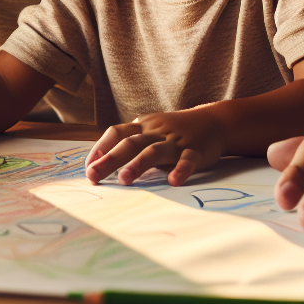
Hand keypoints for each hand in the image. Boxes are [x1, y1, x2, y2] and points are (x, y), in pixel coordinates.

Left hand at [85, 108, 227, 185]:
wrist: (215, 121)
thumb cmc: (175, 131)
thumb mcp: (151, 131)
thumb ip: (131, 144)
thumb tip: (101, 165)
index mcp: (143, 126)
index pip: (116, 133)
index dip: (100, 148)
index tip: (88, 167)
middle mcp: (156, 132)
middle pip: (130, 143)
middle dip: (110, 159)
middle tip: (93, 176)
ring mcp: (176, 141)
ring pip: (154, 151)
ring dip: (138, 164)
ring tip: (124, 179)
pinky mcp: (196, 151)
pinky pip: (187, 160)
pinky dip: (180, 170)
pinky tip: (173, 181)